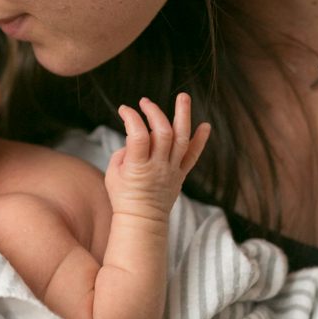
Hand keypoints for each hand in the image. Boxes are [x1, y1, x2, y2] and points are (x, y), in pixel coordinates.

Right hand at [105, 93, 210, 219]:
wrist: (142, 221)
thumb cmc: (123, 197)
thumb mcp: (112, 173)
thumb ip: (123, 152)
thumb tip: (134, 139)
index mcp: (138, 166)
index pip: (138, 135)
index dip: (131, 117)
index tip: (124, 109)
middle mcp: (158, 166)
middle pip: (163, 133)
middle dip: (154, 112)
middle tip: (145, 101)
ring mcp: (172, 170)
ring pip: (182, 139)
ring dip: (183, 115)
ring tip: (183, 97)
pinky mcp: (181, 174)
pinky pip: (193, 155)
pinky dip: (201, 140)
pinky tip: (205, 125)